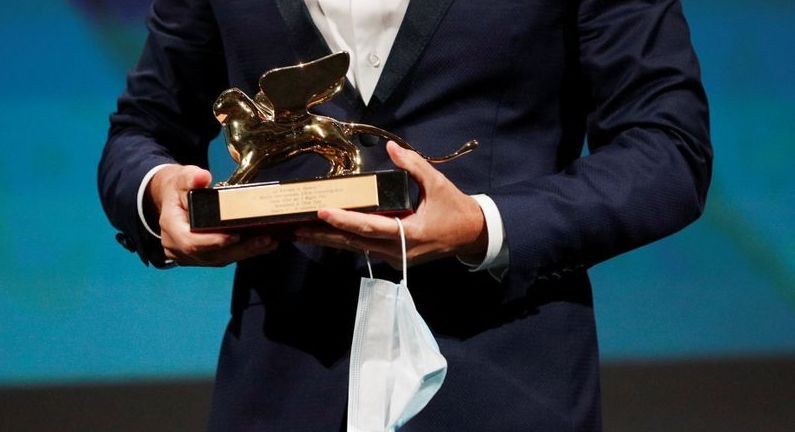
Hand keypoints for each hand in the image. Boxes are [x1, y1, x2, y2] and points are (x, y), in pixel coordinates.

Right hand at [147, 165, 277, 265]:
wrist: (172, 199)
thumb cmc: (179, 188)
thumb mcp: (182, 177)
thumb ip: (192, 177)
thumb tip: (202, 177)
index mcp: (170, 226)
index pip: (190, 241)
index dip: (213, 242)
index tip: (235, 236)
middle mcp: (176, 246)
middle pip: (210, 254)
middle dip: (239, 249)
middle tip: (265, 239)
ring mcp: (188, 255)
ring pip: (219, 260)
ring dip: (246, 252)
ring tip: (269, 242)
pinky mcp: (201, 258)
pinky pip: (223, 258)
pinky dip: (243, 252)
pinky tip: (263, 245)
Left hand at [294, 141, 486, 267]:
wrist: (471, 235)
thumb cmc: (455, 209)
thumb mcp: (437, 184)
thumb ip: (414, 165)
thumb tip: (391, 147)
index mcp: (409, 233)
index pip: (369, 227)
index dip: (344, 220)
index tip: (321, 211)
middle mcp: (398, 250)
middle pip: (354, 242)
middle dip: (323, 236)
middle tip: (295, 228)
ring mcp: (395, 257)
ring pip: (356, 248)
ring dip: (330, 240)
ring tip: (302, 232)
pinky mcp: (394, 258)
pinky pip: (364, 249)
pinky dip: (345, 240)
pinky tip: (326, 235)